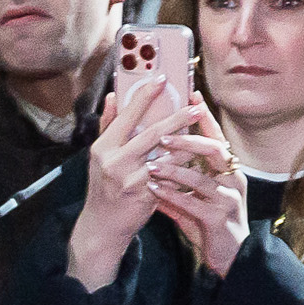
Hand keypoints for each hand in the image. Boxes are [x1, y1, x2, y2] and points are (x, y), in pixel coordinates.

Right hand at [71, 74, 208, 289]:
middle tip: (197, 106)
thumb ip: (107, 124)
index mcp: (103, 146)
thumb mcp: (99, 156)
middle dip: (178, 118)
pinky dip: (184, 166)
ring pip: (167, 155)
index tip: (162, 78)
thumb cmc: (103, 187)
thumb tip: (114, 95)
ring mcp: (131, 179)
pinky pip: (171, 175)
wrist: (102, 226)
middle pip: (152, 133)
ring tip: (204, 130)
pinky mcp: (145, 194)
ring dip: (188, 142)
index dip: (145, 95)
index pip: (127, 115)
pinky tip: (199, 157)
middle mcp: (115, 161)